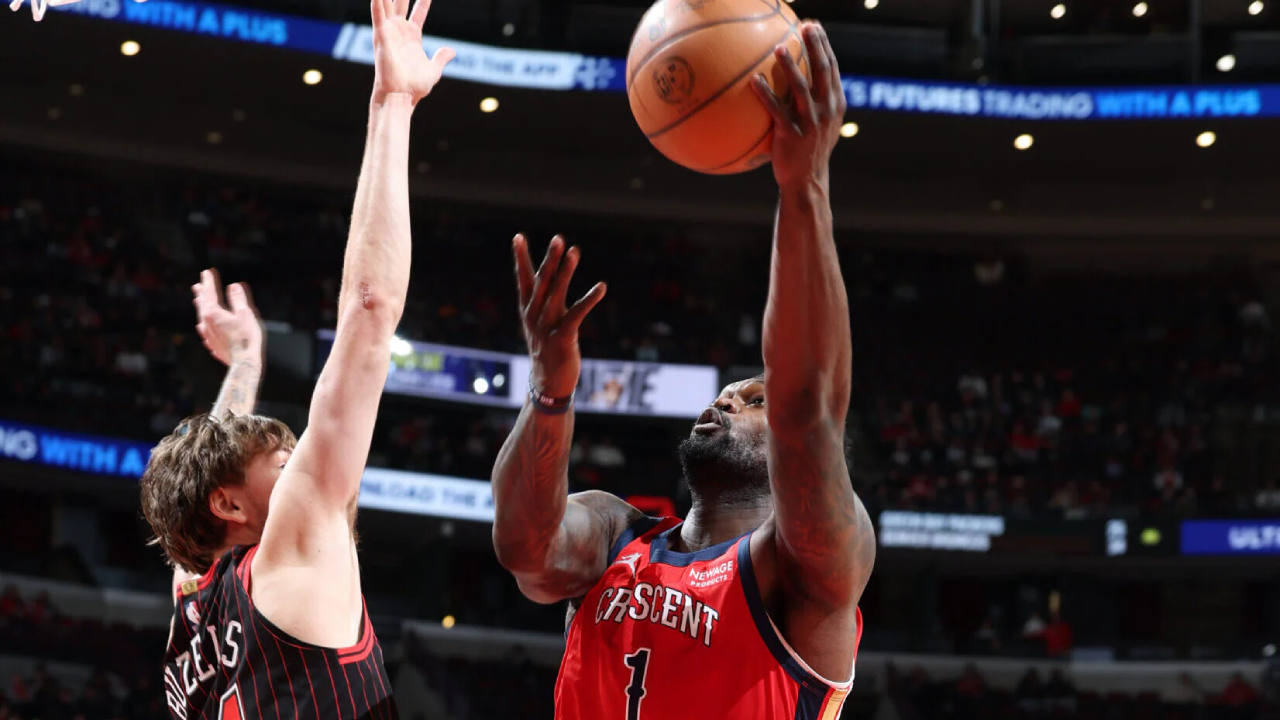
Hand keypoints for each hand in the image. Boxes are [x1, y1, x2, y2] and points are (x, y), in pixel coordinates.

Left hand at [192, 269, 263, 365]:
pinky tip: (202, 326)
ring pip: (201, 317)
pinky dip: (204, 323)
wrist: (243, 362)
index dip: (208, 282)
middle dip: (201, 294)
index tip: (206, 272)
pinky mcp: (212, 344)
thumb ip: (238, 299)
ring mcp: (208, 335)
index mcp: (213, 313)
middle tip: (196, 285)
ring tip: (198, 302)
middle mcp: (206, 323)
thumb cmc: (246, 337)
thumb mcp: (245, 314)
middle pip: (202, 305)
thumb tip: (233, 286)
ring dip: (200, 308)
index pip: (209, 293)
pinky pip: (204, 330)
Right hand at [370, 0, 454, 105]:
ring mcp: (390, 32)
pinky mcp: (381, 36)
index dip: (424, 1)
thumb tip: (451, 51)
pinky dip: (377, 3)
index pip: (419, 11)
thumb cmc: (414, 87)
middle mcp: (399, 31)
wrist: (401, 96)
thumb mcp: (433, 70)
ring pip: (387, 4)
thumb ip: (441, 58)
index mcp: (412, 36)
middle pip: (401, 2)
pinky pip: (378, 15)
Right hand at [512, 235, 606, 397]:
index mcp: (527, 310)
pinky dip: (590, 298)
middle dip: (550, 259)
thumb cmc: (547, 351)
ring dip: (566, 271)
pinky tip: (601, 286)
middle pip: (541, 282)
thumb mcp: (540, 324)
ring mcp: (547, 327)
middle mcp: (534, 315)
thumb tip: (549, 277)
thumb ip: (543, 301)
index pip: (523, 279)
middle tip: (558, 238)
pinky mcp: (563, 338)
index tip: (518, 236)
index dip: (521, 258)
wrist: (547, 385)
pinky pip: (577, 314)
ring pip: (556, 293)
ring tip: (575, 251)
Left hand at [750, 22, 845, 189]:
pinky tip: (754, 81)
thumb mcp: (820, 124)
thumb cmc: (808, 150)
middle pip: (822, 70)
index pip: (832, 68)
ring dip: (790, 66)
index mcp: (836, 104)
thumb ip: (815, 102)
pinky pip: (777, 110)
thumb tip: (798, 78)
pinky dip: (766, 94)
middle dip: (815, 46)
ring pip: (801, 88)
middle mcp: (827, 110)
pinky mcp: (793, 134)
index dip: (824, 45)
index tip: (814, 26)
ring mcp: (811, 122)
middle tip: (805, 26)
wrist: (806, 180)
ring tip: (779, 47)